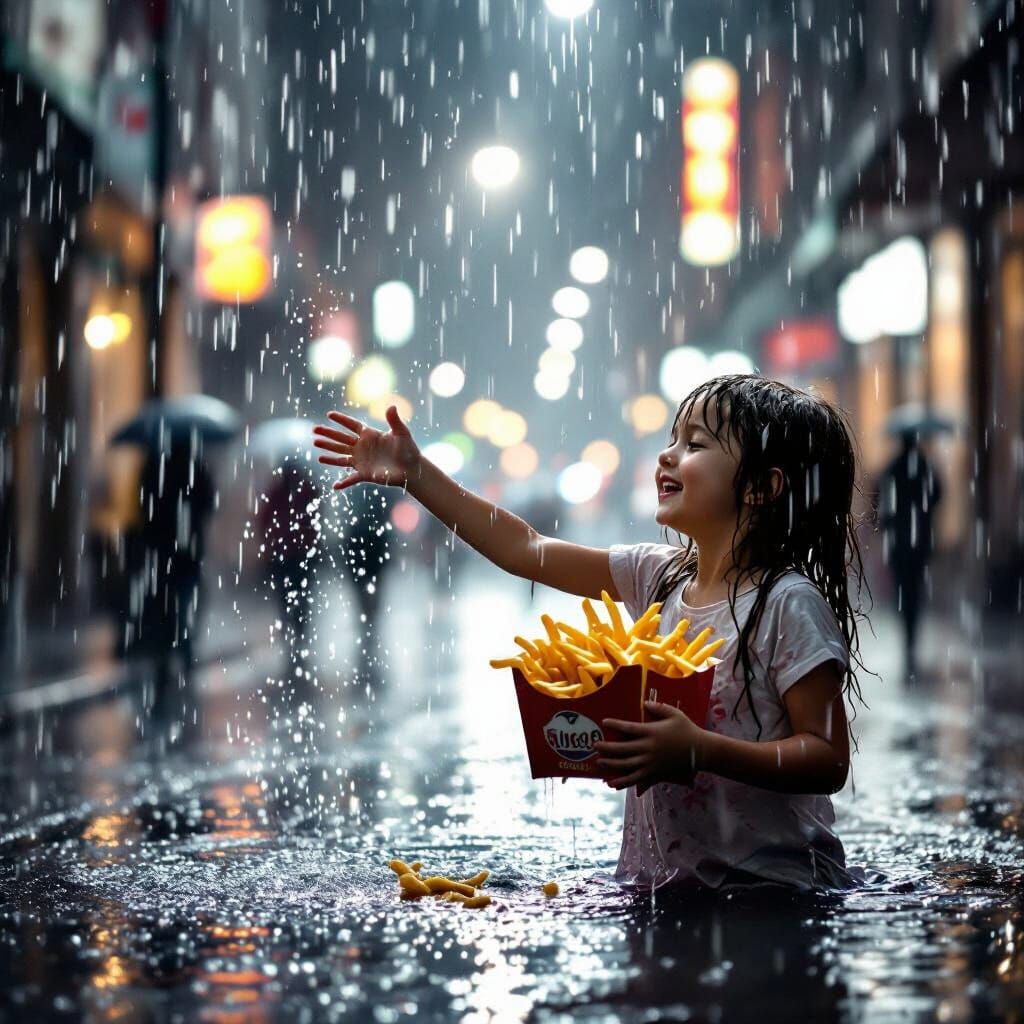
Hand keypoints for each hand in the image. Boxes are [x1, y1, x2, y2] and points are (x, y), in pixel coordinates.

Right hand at [312, 406, 421, 491]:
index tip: (329, 414)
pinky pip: (352, 479)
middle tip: (314, 430)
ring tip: (316, 449)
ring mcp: (362, 461)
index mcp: (370, 435)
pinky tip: (335, 486)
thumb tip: (391, 405)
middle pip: (341, 439)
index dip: (341, 420)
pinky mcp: (365, 474)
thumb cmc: (408, 449)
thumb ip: (395, 421)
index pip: (352, 425)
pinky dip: (344, 483)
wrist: (412, 469)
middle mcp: (362, 447)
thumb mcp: (402, 433)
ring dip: (329, 454)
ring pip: (341, 456)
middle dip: (328, 435)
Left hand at [594, 701, 710, 794]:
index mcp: (652, 733)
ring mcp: (650, 763)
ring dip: (611, 764)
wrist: (700, 751)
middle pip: (622, 749)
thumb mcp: (674, 714)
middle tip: (595, 745)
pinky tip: (612, 783)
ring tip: (599, 761)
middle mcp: (648, 749)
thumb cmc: (687, 730)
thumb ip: (658, 707)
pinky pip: (635, 780)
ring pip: (626, 766)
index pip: (629, 728)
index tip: (604, 722)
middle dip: (606, 747)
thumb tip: (645, 702)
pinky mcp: (654, 774)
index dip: (615, 725)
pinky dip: (622, 782)